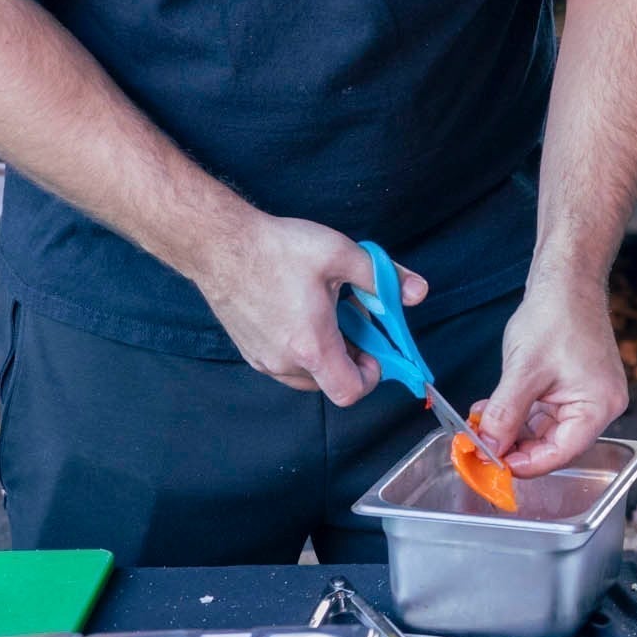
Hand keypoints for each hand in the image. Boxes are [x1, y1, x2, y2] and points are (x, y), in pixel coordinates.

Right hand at [193, 213, 427, 405]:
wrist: (219, 244)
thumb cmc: (278, 249)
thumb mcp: (341, 255)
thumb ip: (384, 278)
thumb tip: (418, 293)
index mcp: (311, 346)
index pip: (350, 392)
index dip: (372, 376)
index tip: (376, 348)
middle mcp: (284, 362)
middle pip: (331, 382)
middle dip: (353, 356)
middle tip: (356, 318)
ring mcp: (263, 360)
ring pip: (309, 374)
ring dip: (328, 352)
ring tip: (329, 311)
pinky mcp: (250, 351)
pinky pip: (287, 364)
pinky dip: (304, 348)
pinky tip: (304, 311)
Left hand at [476, 278, 627, 477]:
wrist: (566, 279)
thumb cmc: (558, 315)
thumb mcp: (524, 371)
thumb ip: (504, 415)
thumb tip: (486, 447)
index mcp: (599, 406)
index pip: (560, 453)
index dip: (524, 464)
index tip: (490, 466)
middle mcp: (598, 406)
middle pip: (553, 445)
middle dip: (513, 447)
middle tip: (478, 448)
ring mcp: (586, 395)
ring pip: (543, 430)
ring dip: (511, 430)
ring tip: (478, 426)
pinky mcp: (572, 386)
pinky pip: (542, 412)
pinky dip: (517, 414)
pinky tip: (490, 410)